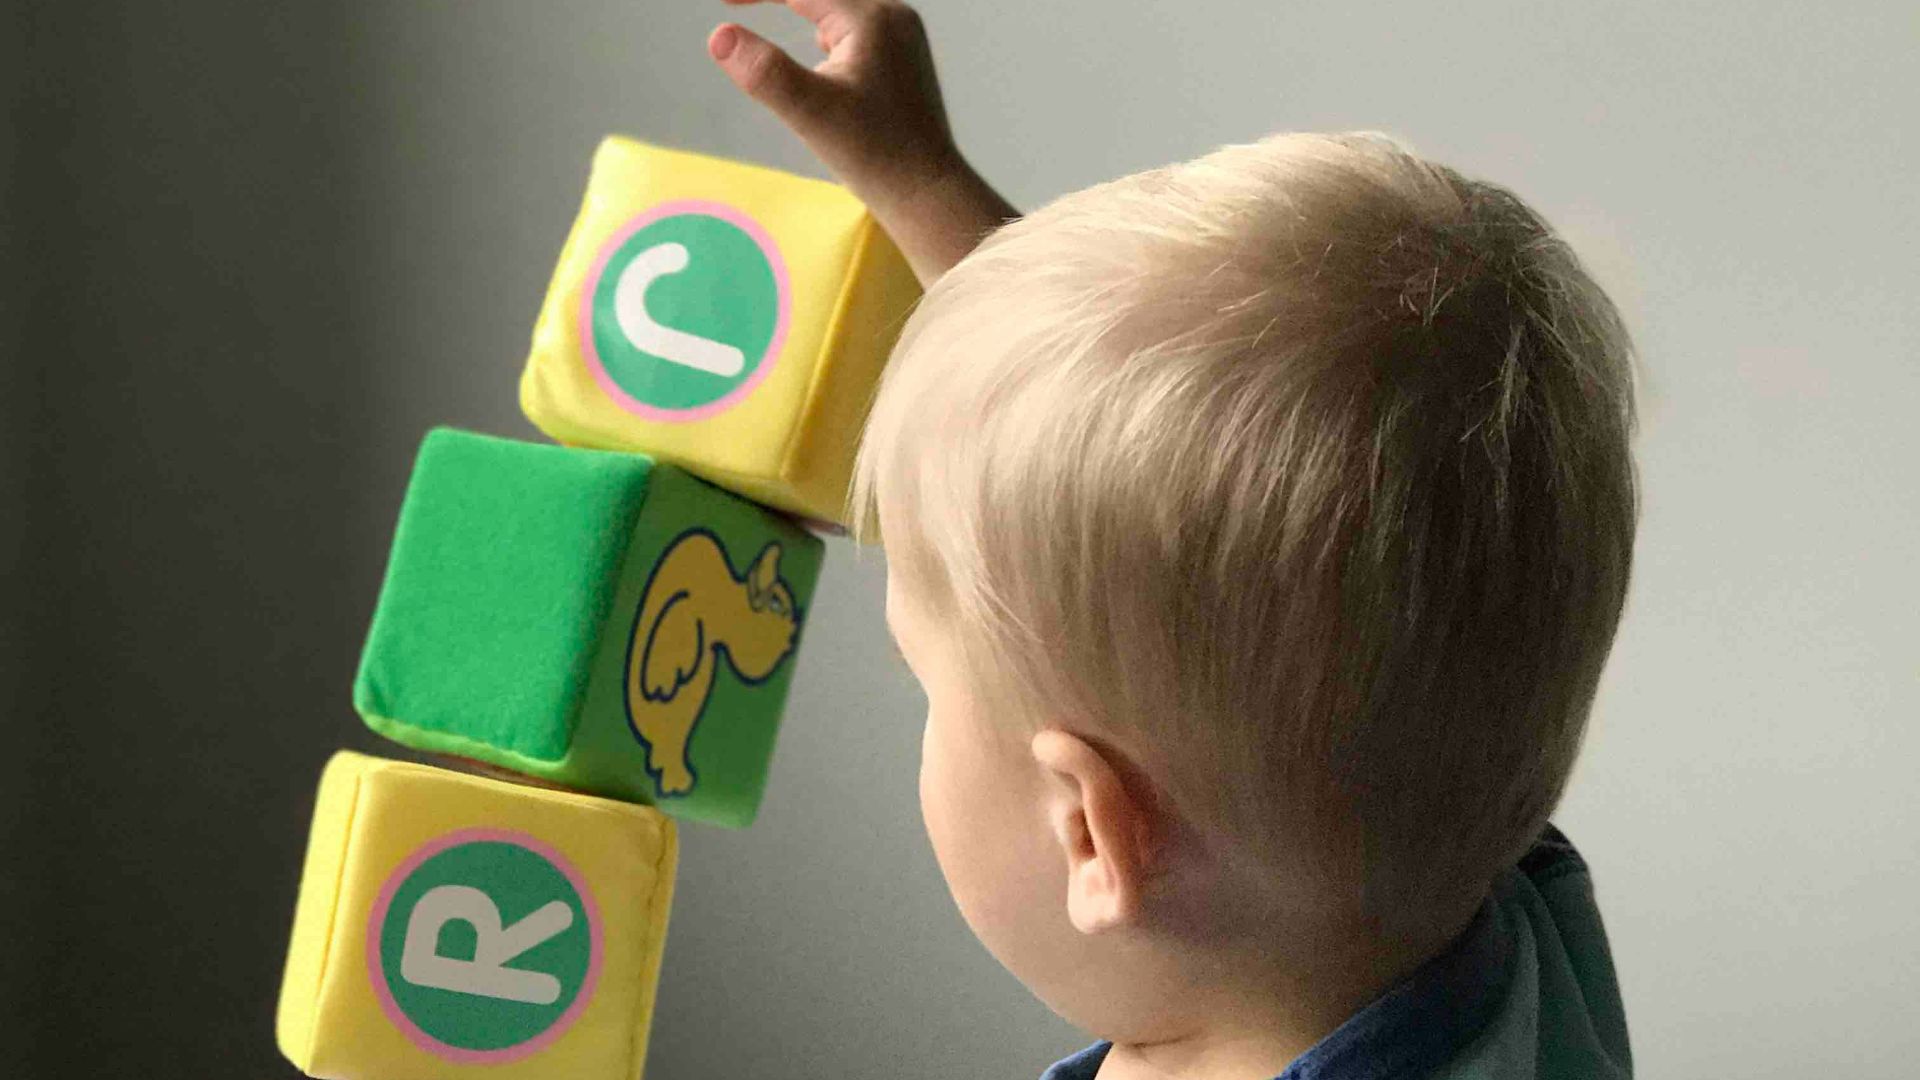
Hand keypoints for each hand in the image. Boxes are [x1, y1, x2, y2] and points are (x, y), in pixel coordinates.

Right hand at [708, 0, 1016, 282]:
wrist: (926, 193)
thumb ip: (765, 72)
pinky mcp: (901, 59)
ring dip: (806, 10)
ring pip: (838, 8)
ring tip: (786, 46)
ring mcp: (901, 37)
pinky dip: (826, 29)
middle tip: (739, 5)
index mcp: (872, 19)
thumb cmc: (875, 157)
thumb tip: (719, 35)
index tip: (724, 1)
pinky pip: (853, 27)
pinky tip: (820, 52)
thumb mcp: (811, 114)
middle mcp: (893, 16)